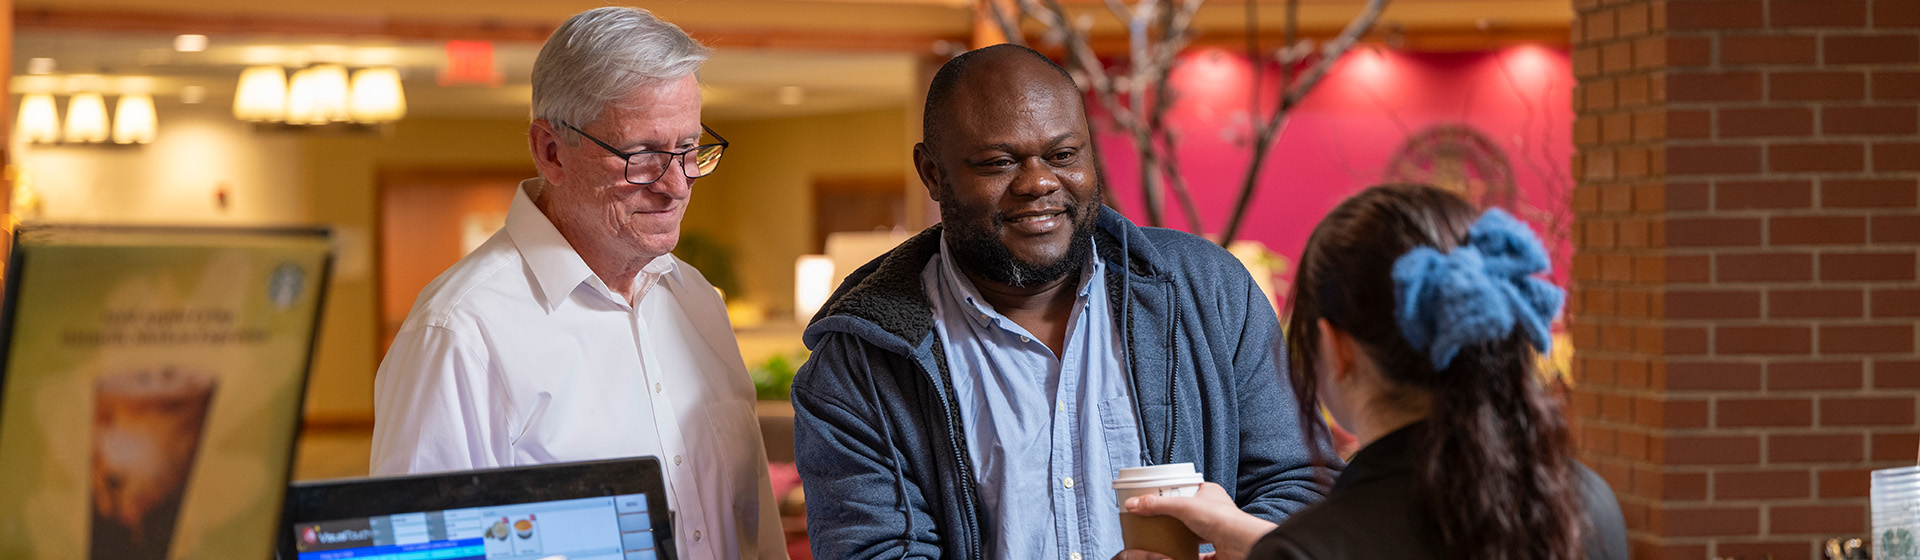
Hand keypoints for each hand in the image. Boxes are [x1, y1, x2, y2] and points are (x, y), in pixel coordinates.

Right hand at [1119, 483, 1275, 559]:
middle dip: (1174, 518)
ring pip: (1196, 534)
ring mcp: (1218, 533)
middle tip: (1156, 519)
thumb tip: (1133, 504)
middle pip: (1190, 513)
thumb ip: (1157, 505)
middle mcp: (1216, 512)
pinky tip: (1176, 557)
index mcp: (1210, 494)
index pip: (1189, 489)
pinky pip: (1201, 555)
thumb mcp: (1183, 506)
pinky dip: (1188, 556)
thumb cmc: (1222, 519)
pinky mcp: (1218, 551)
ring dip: (1181, 537)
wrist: (1241, 544)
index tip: (1157, 497)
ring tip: (1163, 538)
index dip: (1174, 492)